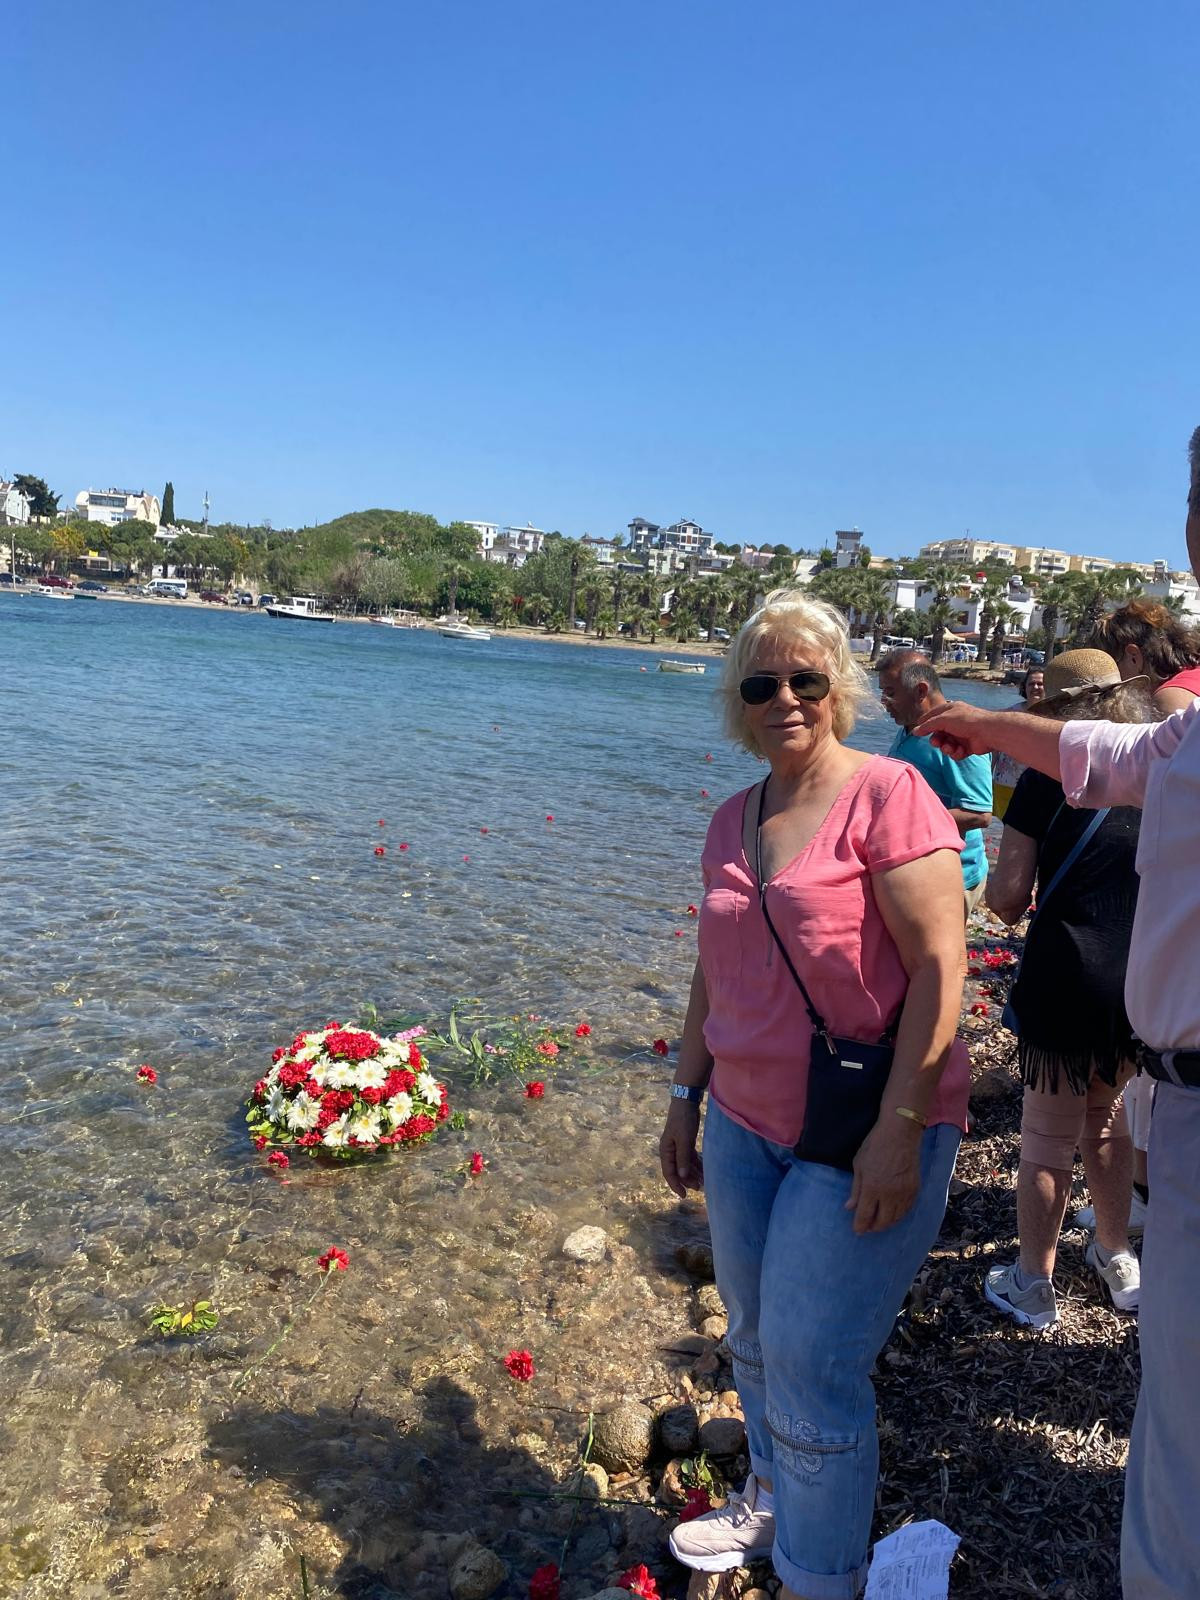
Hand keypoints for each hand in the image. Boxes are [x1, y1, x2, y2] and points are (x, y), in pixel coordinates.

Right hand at [660, 1100, 703, 1196]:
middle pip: (677, 1170)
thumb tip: (682, 1176)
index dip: (676, 1185)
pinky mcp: (686, 1142)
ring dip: (693, 1173)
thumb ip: (683, 1158)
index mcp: (666, 1151)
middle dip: (687, 1180)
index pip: (669, 1173)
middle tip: (699, 1188)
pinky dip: (696, 1164)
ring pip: (685, 1165)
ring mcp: (678, 1146)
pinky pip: (690, 1158)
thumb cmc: (683, 1121)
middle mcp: (670, 1150)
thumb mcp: (684, 1140)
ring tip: (704, 1181)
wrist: (686, 1102)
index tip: (684, 1195)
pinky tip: (704, 1170)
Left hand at [846, 1119, 921, 1234]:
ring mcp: (904, 1192)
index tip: (857, 1230)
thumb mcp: (859, 1164)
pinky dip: (899, 1215)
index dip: (860, 1226)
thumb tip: (849, 1207)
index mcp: (872, 1187)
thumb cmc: (875, 1145)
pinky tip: (892, 1213)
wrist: (900, 1133)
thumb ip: (855, 1189)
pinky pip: (907, 1209)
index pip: (865, 1215)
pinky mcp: (915, 1189)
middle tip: (867, 1227)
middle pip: (882, 1222)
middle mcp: (889, 1194)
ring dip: (886, 1223)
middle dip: (873, 1227)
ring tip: (879, 1221)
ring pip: (896, 1218)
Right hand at [913, 701, 998, 758]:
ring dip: (946, 748)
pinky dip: (956, 753)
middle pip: (938, 733)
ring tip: (951, 748)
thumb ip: (928, 726)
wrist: (988, 732)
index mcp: (950, 710)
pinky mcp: (966, 746)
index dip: (924, 724)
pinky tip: (961, 751)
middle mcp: (955, 722)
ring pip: (946, 744)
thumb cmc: (966, 721)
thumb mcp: (943, 720)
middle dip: (936, 739)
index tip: (917, 732)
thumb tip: (914, 731)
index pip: (932, 716)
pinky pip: (955, 752)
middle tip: (937, 743)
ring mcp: (961, 735)